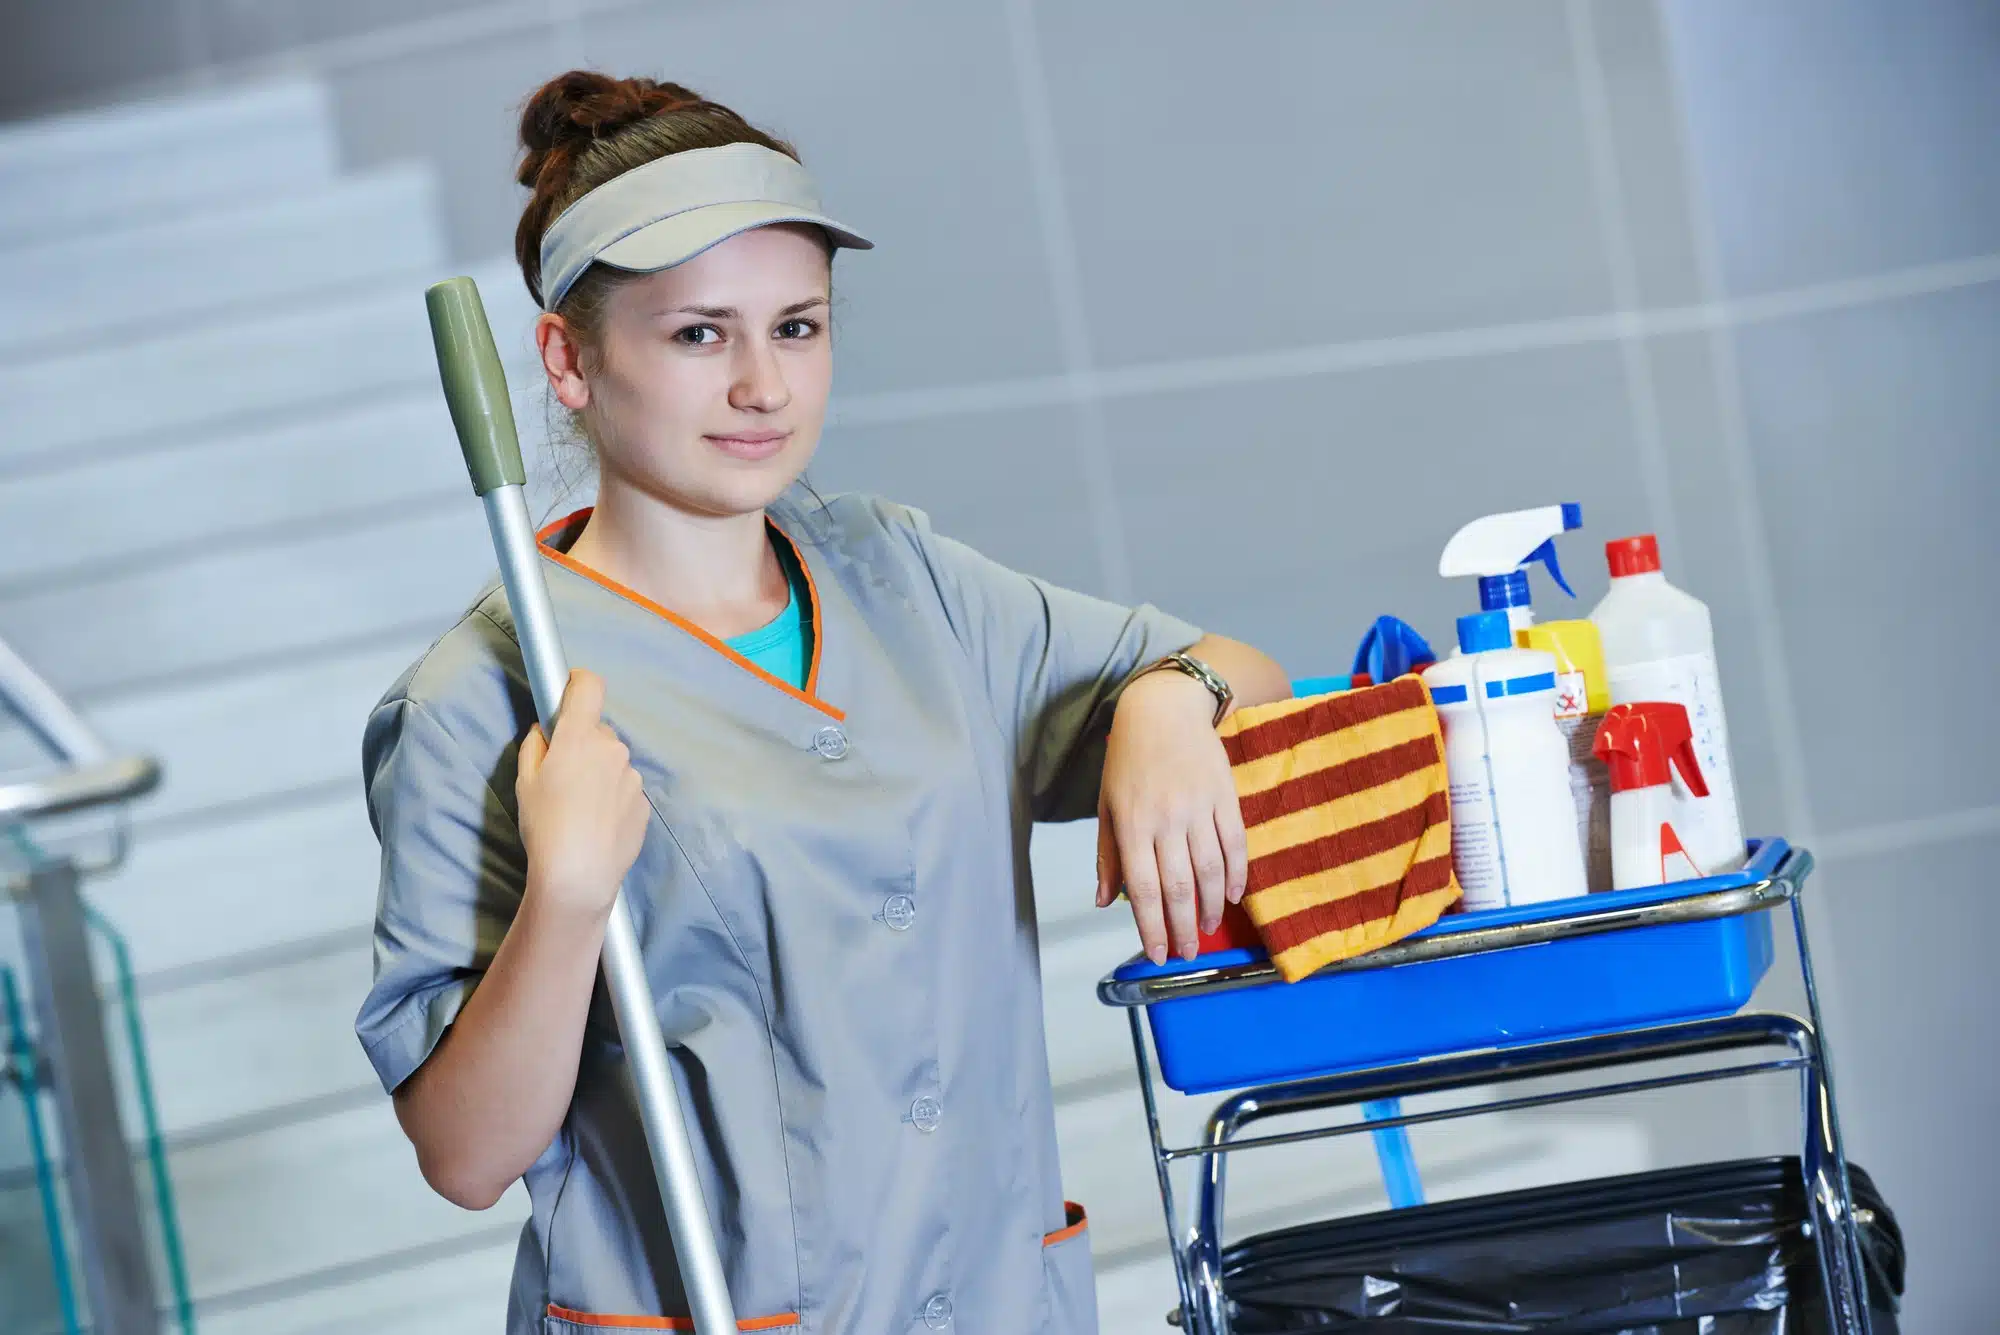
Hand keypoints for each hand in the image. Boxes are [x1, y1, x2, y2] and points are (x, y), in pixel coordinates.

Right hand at [515, 669, 651, 920]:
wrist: (579, 875)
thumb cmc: (545, 826)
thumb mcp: (525, 783)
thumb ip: (535, 747)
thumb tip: (546, 731)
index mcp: (580, 738)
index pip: (590, 686)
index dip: (578, 683)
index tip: (569, 691)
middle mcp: (613, 749)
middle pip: (598, 732)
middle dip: (583, 744)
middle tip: (563, 776)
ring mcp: (633, 777)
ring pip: (613, 763)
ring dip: (599, 774)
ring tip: (579, 809)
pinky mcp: (644, 803)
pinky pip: (625, 789)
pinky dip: (612, 799)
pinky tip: (596, 825)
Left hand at [1096, 669, 1249, 963]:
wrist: (1165, 709)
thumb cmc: (1128, 760)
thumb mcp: (1107, 805)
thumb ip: (1107, 855)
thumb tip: (1104, 902)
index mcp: (1132, 823)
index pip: (1142, 888)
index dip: (1152, 927)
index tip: (1158, 954)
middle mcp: (1166, 819)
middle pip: (1179, 886)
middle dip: (1183, 928)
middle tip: (1186, 953)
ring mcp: (1198, 807)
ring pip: (1210, 871)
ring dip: (1211, 907)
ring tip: (1207, 930)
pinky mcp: (1224, 797)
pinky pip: (1234, 844)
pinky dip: (1236, 875)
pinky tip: (1232, 897)